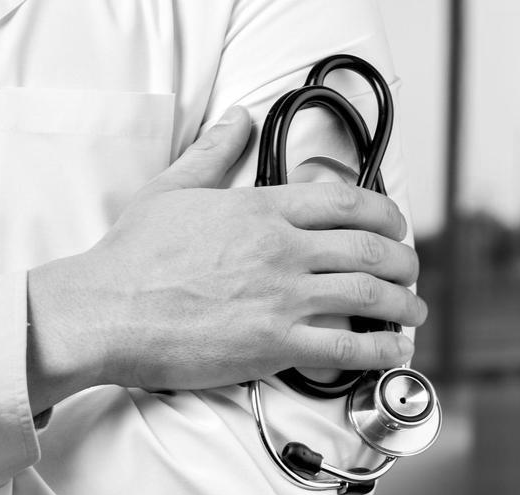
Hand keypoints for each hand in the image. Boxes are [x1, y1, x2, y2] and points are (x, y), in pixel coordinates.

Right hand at [26, 107, 426, 411]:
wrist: (105, 312)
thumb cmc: (133, 256)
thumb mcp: (173, 188)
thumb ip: (213, 151)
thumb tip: (237, 119)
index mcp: (262, 210)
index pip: (344, 200)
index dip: (384, 211)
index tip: (396, 224)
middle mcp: (282, 250)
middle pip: (368, 248)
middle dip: (403, 259)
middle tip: (410, 269)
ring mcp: (282, 298)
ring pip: (367, 296)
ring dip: (402, 303)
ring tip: (414, 310)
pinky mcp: (274, 345)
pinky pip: (344, 348)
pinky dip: (379, 350)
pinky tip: (393, 350)